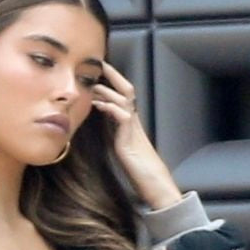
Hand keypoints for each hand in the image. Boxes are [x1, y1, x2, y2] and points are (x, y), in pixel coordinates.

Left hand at [92, 62, 182, 210]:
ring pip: (124, 100)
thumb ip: (117, 138)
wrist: (156, 185)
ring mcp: (133, 130)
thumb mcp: (123, 150)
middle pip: (127, 90)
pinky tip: (99, 106)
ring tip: (93, 84)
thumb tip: (107, 131)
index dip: (113, 83)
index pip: (124, 96)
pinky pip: (123, 117)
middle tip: (99, 64)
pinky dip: (111, 108)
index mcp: (131, 124)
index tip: (100, 72)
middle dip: (113, 76)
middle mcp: (134, 123)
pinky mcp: (130, 140)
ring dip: (108, 90)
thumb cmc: (140, 172)